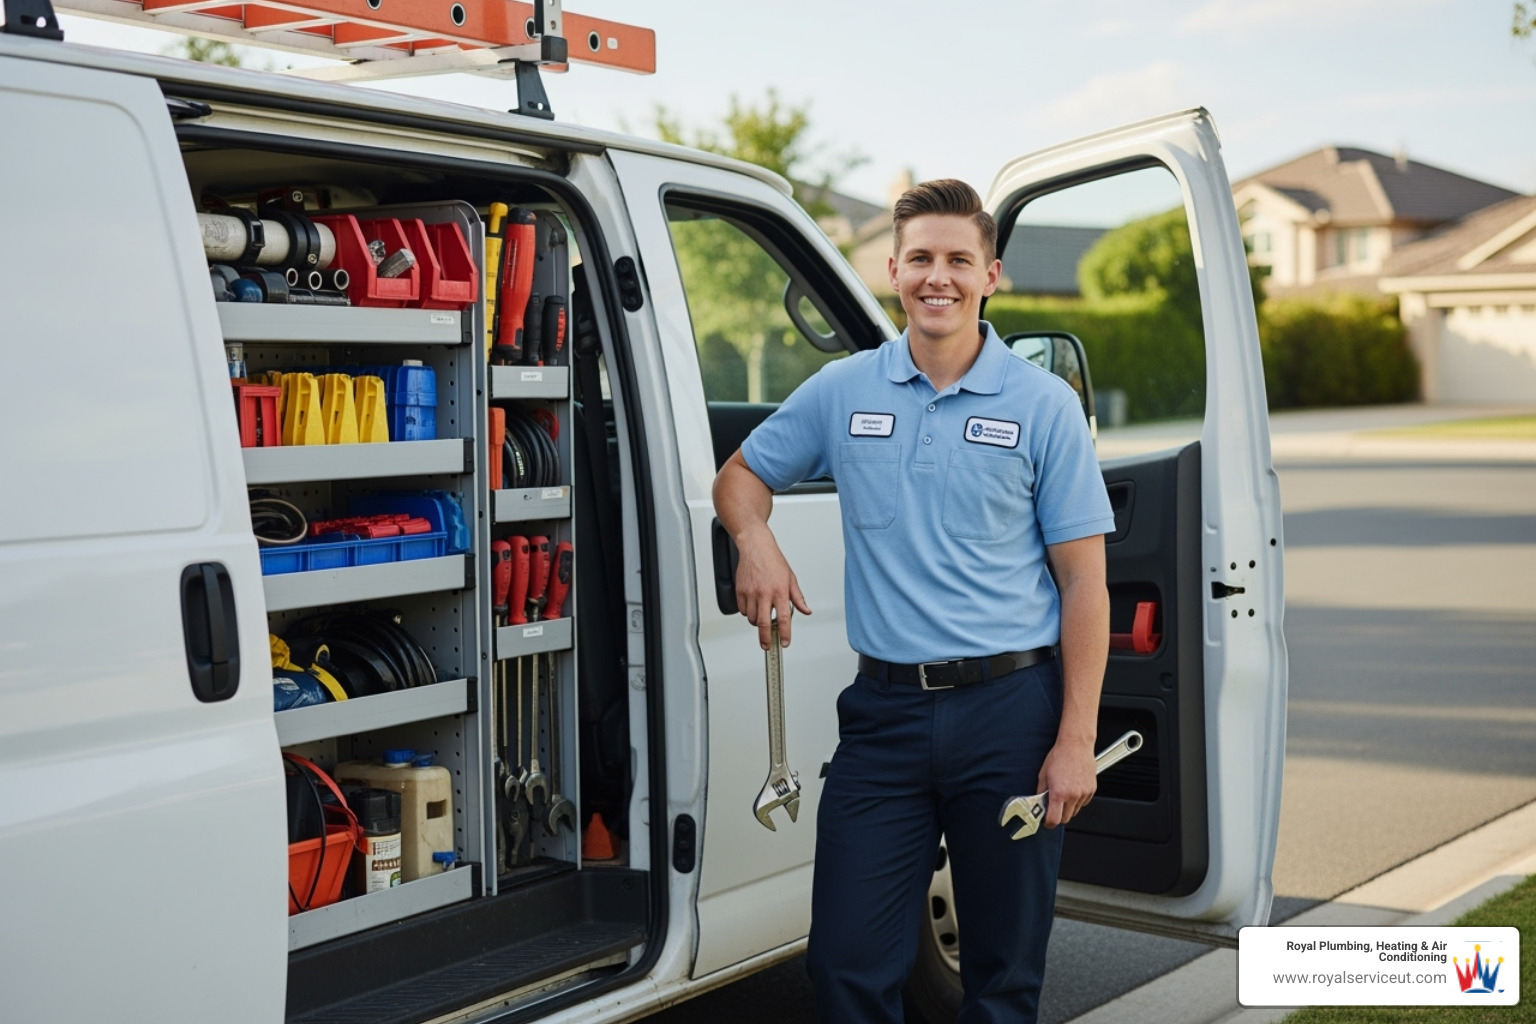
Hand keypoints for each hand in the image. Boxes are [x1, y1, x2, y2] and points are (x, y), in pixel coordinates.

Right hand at [734, 524, 811, 649]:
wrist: (756, 547)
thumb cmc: (773, 561)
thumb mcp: (791, 579)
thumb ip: (798, 598)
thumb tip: (806, 610)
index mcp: (780, 591)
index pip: (784, 618)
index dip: (785, 633)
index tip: (785, 642)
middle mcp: (765, 593)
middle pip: (763, 623)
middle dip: (765, 638)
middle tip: (767, 645)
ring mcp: (751, 592)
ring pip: (751, 618)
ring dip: (756, 623)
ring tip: (761, 616)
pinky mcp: (740, 591)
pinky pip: (742, 610)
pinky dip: (747, 612)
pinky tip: (753, 606)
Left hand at [1036, 739, 1096, 828]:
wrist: (1075, 745)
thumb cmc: (1059, 756)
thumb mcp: (1043, 774)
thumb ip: (1041, 792)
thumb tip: (1039, 803)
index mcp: (1058, 793)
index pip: (1054, 820)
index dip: (1048, 823)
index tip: (1046, 821)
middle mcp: (1072, 795)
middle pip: (1065, 819)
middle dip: (1058, 816)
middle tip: (1053, 807)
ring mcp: (1083, 793)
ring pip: (1075, 811)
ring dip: (1068, 808)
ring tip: (1064, 793)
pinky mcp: (1091, 790)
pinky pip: (1083, 803)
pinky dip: (1077, 800)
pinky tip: (1073, 788)